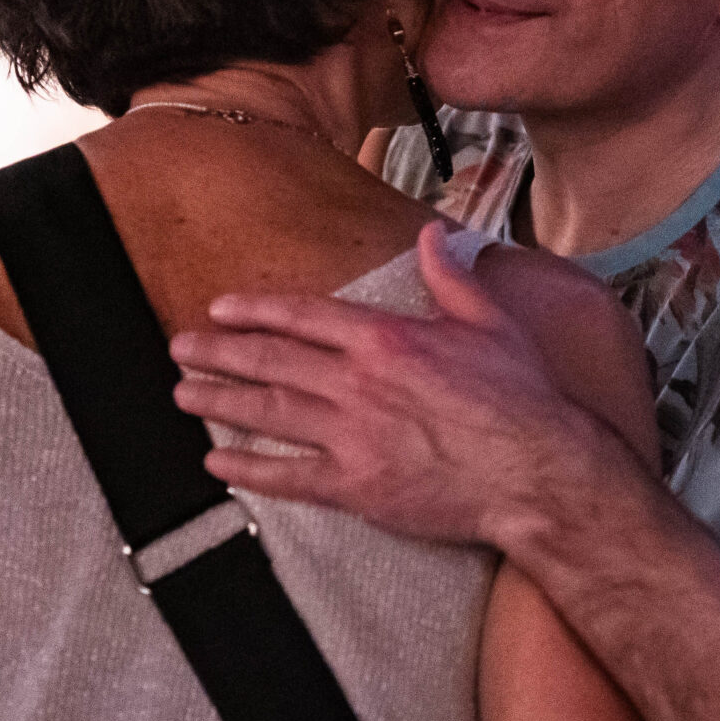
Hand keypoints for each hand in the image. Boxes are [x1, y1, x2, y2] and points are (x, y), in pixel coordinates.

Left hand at [169, 224, 613, 547]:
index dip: (256, 310)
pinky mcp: (356, 486)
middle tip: (182, 349)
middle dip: (220, 353)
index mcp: (387, 338)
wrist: (537, 471)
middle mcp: (358, 382)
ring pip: (269, 412)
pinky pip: (288, 475)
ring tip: (184, 395)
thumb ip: (451, 277)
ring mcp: (352, 435)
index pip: (304, 316)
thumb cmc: (522, 398)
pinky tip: (217, 461)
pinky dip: (248, 467)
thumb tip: (433, 235)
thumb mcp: (491, 323)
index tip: (222, 308)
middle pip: (272, 360)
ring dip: (219, 401)